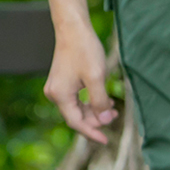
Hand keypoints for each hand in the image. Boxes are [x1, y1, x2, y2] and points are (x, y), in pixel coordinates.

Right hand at [43, 28, 116, 142]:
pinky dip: (89, 102)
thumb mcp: (96, 77)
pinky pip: (75, 100)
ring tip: (112, 107)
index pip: (76, 122)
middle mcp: (54, 93)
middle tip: (115, 115)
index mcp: (60, 95)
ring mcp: (56, 87)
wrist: (72, 29)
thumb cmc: (84, 50)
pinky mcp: (61, 82)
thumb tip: (104, 120)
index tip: (107, 141)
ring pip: (76, 108)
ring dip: (94, 111)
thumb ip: (100, 101)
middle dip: (95, 120)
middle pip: (76, 116)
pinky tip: (102, 99)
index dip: (92, 133)